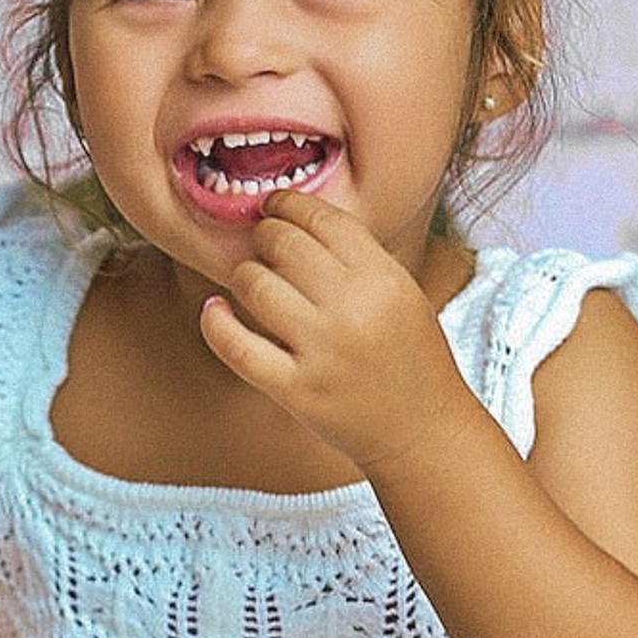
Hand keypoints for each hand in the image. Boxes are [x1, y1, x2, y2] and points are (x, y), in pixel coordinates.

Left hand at [198, 188, 476, 479]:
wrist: (423, 433)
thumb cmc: (410, 359)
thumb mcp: (401, 294)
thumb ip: (356, 258)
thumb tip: (293, 219)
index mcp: (384, 278)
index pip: (322, 219)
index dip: (288, 204)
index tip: (274, 206)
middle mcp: (353, 310)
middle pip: (283, 244)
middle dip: (263, 235)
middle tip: (259, 242)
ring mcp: (322, 352)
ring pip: (254, 285)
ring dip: (242, 275)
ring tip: (248, 280)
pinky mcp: (296, 391)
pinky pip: (236, 346)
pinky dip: (215, 323)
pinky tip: (214, 310)